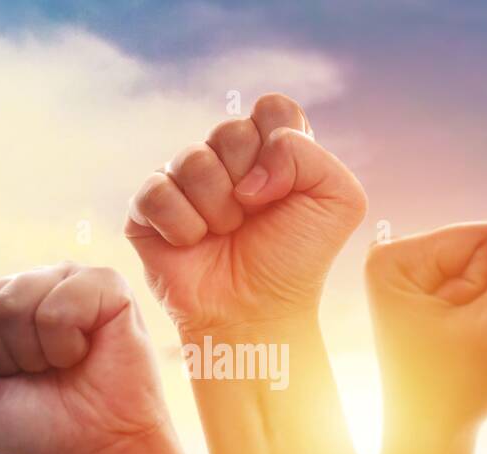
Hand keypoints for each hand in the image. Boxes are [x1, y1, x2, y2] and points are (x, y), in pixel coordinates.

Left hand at [0, 263, 166, 453]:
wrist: (93, 448)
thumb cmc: (31, 425)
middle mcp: (24, 285)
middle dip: (1, 356)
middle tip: (35, 374)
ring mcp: (63, 278)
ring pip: (12, 302)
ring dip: (34, 353)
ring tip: (60, 365)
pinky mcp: (104, 283)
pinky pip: (59, 306)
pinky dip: (66, 345)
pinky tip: (84, 353)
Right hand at [125, 93, 366, 334]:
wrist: (255, 313)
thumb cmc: (296, 261)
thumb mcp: (338, 202)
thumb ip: (310, 155)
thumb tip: (249, 170)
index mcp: (271, 149)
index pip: (272, 108)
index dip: (279, 145)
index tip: (285, 188)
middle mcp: (226, 160)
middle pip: (229, 130)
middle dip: (248, 181)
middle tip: (253, 217)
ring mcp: (185, 181)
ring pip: (192, 160)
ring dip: (217, 208)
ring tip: (225, 235)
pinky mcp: (148, 209)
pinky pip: (156, 191)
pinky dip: (182, 225)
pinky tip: (194, 245)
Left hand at [366, 221, 486, 430]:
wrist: (433, 436)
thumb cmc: (456, 385)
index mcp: (395, 257)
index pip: (484, 235)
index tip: (465, 325)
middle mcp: (399, 258)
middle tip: (473, 336)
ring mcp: (417, 277)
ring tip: (475, 342)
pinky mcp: (434, 295)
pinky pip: (485, 285)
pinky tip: (480, 340)